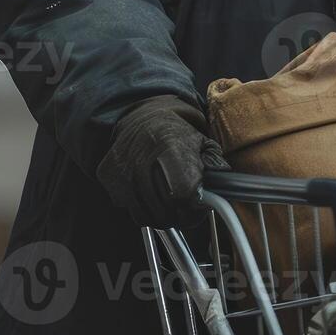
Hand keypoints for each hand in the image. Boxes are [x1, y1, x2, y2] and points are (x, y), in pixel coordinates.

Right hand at [97, 95, 227, 226]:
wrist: (142, 118)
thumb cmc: (176, 133)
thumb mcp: (204, 143)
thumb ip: (216, 167)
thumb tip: (226, 190)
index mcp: (170, 150)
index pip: (183, 196)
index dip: (194, 207)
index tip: (200, 206)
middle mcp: (142, 162)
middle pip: (165, 212)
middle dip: (181, 214)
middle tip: (187, 206)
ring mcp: (122, 172)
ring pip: (147, 216)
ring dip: (161, 214)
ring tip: (170, 199)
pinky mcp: (109, 179)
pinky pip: (129, 209)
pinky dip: (142, 206)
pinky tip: (150, 192)